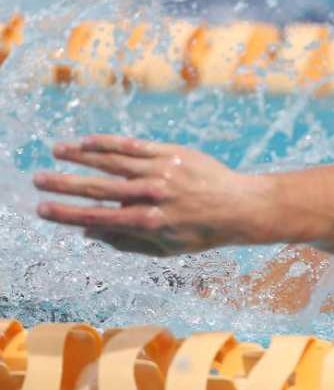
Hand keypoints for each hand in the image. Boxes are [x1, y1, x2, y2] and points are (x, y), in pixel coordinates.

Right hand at [33, 135, 263, 255]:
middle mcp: (152, 195)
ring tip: (56, 152)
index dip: (67, 213)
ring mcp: (161, 171)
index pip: (97, 217)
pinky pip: (134, 146)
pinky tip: (88, 141)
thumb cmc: (201, 232)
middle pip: (99, 187)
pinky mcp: (171, 153)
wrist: (239, 206)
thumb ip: (125, 241)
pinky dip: (109, 144)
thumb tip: (88, 232)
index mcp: (148, 222)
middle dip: (64, 183)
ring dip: (81, 156)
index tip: (42, 209)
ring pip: (113, 161)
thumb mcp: (164, 248)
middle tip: (37, 179)